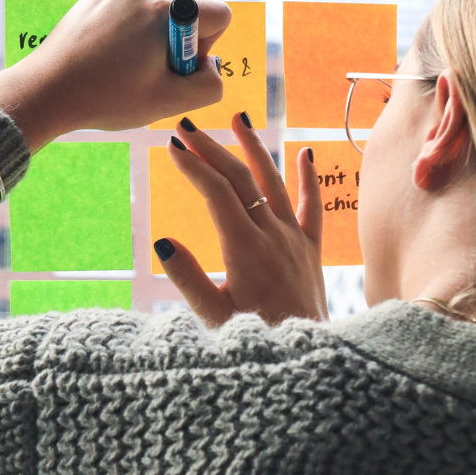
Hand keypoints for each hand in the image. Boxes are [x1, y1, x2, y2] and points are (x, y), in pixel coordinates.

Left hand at [0, 0, 231, 151]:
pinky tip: (106, 53)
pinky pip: (131, 7)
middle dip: (174, 44)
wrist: (47, 90)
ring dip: (150, 37)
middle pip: (185, 16)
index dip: (207, 47)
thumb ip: (209, 84)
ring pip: (157, 12)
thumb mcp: (169, 102)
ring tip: (120, 65)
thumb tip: (211, 66)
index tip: (176, 67)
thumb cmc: (108, 98)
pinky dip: (127, 29)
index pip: (218, 15)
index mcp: (166, 11)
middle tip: (143, 73)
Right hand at [155, 113, 328, 326]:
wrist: (308, 356)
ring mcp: (295, 239)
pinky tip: (305, 153)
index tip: (172, 146)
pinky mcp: (311, 250)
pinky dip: (309, 178)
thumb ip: (187, 279)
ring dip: (254, 148)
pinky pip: (312, 207)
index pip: (217, 193)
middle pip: (241, 179)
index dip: (194, 167)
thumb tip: (163, 242)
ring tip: (238, 118)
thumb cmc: (257, 340)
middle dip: (212, 149)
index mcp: (245, 249)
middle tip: (186, 127)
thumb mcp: (213, 317)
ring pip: (274, 182)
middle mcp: (273, 235)